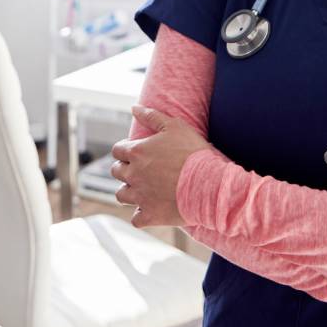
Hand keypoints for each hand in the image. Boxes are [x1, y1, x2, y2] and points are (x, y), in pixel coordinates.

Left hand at [109, 106, 212, 228]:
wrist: (210, 184)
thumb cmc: (194, 153)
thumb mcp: (175, 126)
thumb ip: (152, 116)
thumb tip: (134, 108)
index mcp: (137, 152)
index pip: (117, 150)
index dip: (125, 150)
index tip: (135, 153)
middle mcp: (133, 175)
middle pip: (116, 172)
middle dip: (125, 170)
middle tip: (140, 170)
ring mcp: (140, 197)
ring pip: (121, 196)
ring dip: (129, 192)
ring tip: (143, 190)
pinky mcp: (150, 215)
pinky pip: (136, 219)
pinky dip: (141, 215)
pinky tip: (150, 210)